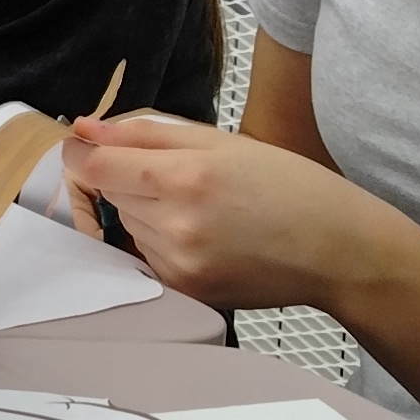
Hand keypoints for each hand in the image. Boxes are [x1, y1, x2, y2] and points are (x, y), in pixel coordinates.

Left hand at [57, 111, 419, 310]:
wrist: (335, 249)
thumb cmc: (288, 187)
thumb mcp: (221, 141)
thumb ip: (145, 132)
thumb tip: (86, 128)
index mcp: (185, 176)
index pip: (94, 165)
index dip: (84, 151)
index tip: (88, 145)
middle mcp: (176, 225)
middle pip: (109, 195)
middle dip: (127, 179)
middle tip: (178, 175)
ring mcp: (179, 265)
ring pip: (126, 226)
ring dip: (145, 212)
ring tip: (200, 208)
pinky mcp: (185, 291)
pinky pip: (146, 257)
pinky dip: (160, 243)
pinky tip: (204, 235)